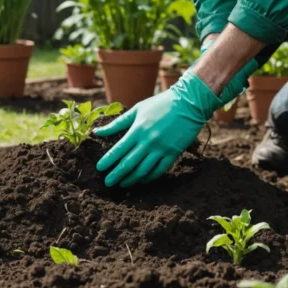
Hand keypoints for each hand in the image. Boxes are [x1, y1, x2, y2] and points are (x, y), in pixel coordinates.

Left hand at [94, 60, 255, 186]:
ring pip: (143, 170)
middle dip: (117, 175)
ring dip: (131, 179)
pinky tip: (142, 181)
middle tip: (108, 183)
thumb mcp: (137, 109)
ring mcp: (162, 149)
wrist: (188, 103)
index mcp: (138, 129)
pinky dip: (149, 177)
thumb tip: (98, 132)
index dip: (108, 161)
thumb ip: (118, 123)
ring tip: (123, 184)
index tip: (100, 169)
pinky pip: (159, 170)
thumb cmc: (161, 104)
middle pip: (129, 163)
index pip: (119, 150)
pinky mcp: (173, 153)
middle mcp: (148, 141)